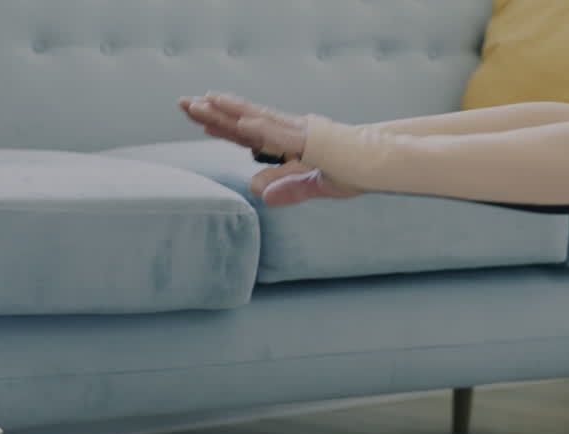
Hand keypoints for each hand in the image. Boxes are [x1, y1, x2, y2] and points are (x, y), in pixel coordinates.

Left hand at [179, 92, 360, 205]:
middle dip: (214, 112)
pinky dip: (263, 127)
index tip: (196, 117)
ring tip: (204, 103)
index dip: (222, 125)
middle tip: (182, 102)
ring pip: (260, 120)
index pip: (249, 133)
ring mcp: (302, 133)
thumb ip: (290, 189)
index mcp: (290, 141)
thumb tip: (260, 194)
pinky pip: (284, 134)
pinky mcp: (315, 141)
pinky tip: (243, 121)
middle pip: (245, 120)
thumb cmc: (356, 170)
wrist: (386, 163)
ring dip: (232, 112)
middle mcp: (292, 131)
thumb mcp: (318, 186)